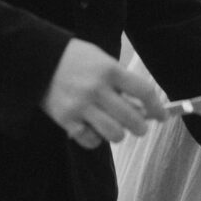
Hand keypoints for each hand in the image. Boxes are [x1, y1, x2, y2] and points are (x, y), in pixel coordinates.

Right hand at [41, 38, 165, 148]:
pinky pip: (91, 141)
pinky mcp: (66, 120)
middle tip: (139, 127)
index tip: (162, 115)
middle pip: (133, 118)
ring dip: (119, 134)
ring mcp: (81, 106)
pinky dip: (96, 138)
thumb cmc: (75, 59)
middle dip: (141, 127)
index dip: (157, 106)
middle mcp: (97, 89)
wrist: (37, 59)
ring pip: (115, 134)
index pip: (143, 91)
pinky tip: (93, 128)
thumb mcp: (101, 60)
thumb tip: (140, 106)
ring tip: (115, 127)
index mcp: (109, 70)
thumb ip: (119, 81)